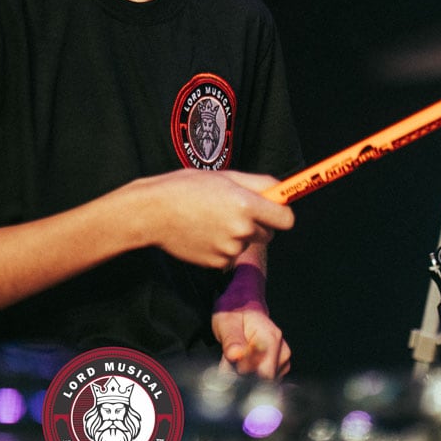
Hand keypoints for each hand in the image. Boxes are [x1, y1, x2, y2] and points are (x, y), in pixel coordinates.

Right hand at [128, 170, 294, 268]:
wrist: (153, 213)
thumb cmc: (187, 188)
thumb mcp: (225, 176)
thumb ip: (259, 183)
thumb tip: (281, 190)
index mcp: (246, 204)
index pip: (286, 219)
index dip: (281, 213)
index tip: (273, 209)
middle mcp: (241, 229)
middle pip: (270, 233)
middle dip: (259, 223)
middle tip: (234, 210)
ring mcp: (229, 249)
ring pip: (247, 243)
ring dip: (237, 234)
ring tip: (211, 219)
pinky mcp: (217, 263)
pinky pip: (230, 255)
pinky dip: (222, 246)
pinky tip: (204, 233)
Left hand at [212, 304, 289, 378]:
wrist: (242, 305)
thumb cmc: (235, 312)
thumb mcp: (226, 323)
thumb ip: (231, 341)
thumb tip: (235, 355)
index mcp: (271, 338)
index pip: (263, 373)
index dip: (244, 374)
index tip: (230, 364)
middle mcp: (281, 349)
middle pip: (264, 380)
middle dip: (244, 376)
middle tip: (230, 360)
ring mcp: (282, 358)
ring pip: (264, 381)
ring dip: (247, 375)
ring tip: (237, 357)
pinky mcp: (280, 365)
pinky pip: (265, 379)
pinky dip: (253, 375)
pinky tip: (244, 362)